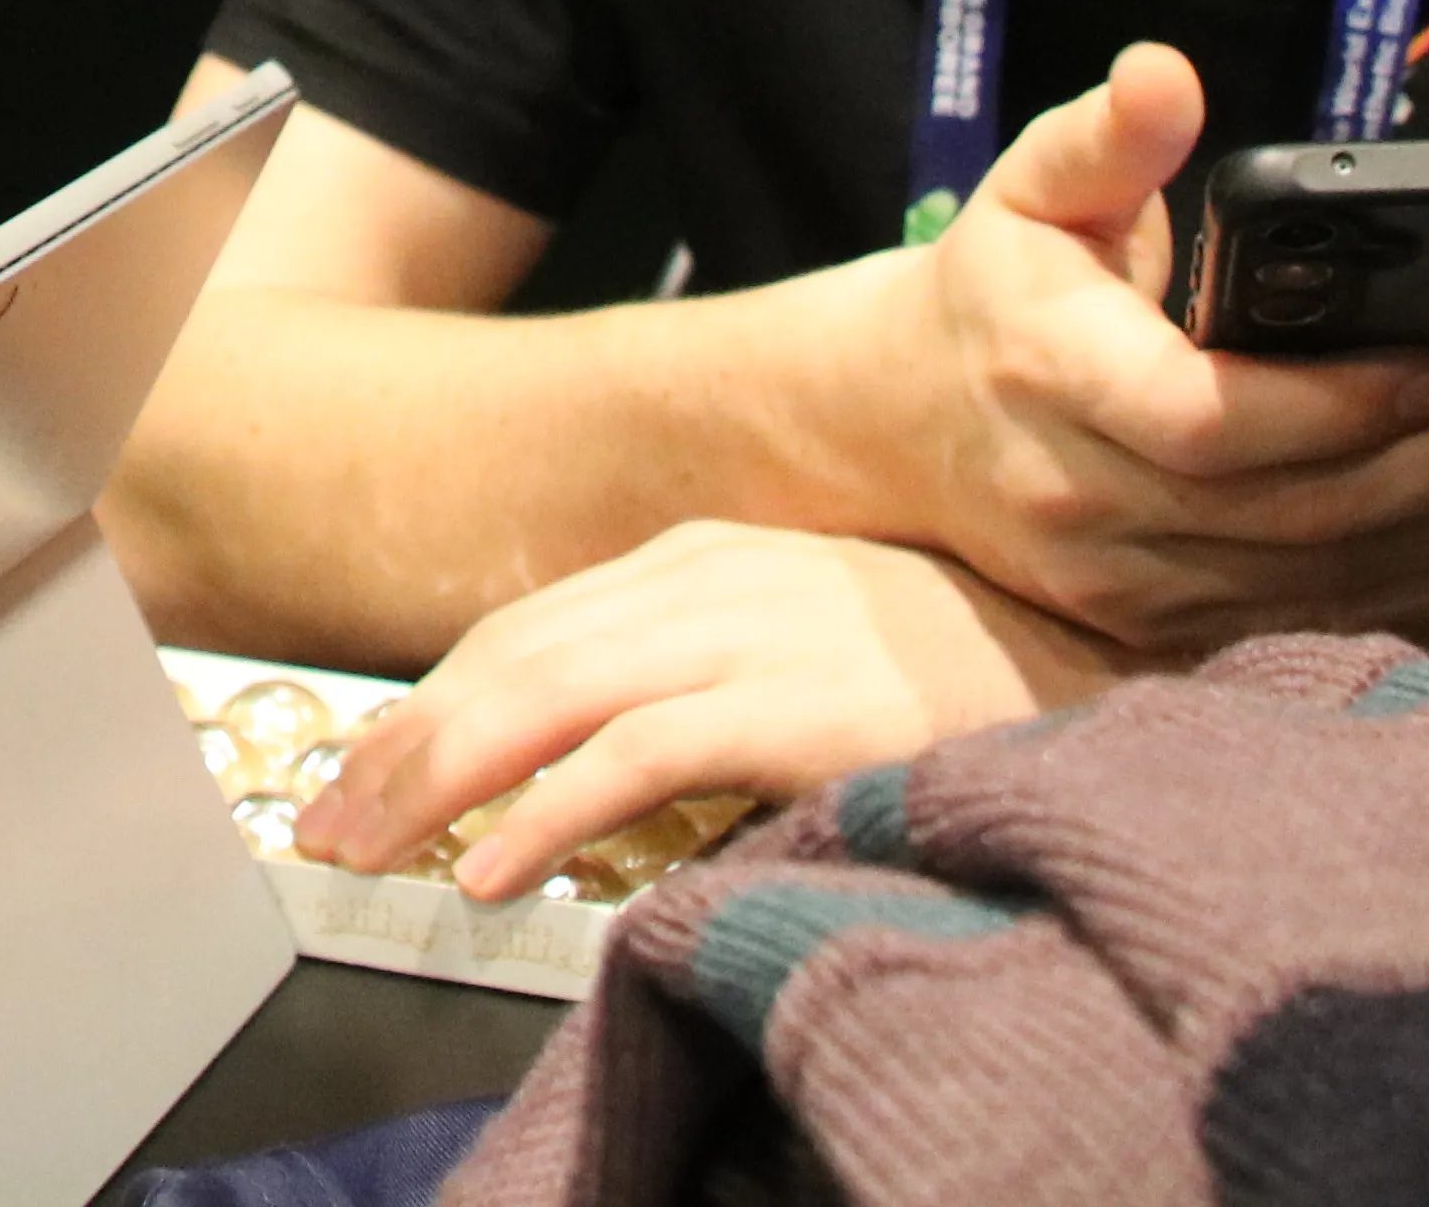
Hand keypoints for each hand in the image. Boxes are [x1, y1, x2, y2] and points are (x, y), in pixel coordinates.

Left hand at [297, 521, 1107, 897]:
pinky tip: (490, 868)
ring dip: (438, 780)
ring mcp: (749, 631)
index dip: (431, 701)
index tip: (364, 767)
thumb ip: (701, 683)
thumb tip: (586, 764)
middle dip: (402, 743)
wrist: (1097, 673)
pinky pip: (630, 760)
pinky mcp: (789, 702)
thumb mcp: (807, 651)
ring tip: (374, 848)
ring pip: (544, 698)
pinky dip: (543, 814)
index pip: (528, 630)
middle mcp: (711, 578)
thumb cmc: (960, 678)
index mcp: (704, 560)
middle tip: (331, 822)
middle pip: (511, 658)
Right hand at [825, 42, 1428, 654]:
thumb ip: (1108, 134)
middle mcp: (1081, 501)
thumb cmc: (997, 288)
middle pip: (1290, 513)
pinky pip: (1307, 616)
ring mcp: (1119, 584)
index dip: (1330, 407)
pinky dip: (1414, 576)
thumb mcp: (1030, 186)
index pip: (1205, 421)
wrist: (896, 426)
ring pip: (1315, 578)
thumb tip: (1168, 71)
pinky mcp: (1155, 630)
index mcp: (1051, 380)